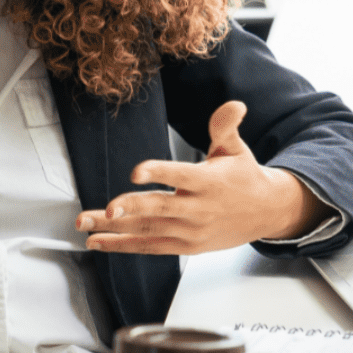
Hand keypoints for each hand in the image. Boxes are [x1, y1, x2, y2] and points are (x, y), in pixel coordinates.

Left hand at [76, 100, 321, 254]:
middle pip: (159, 209)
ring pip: (148, 231)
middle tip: (106, 210)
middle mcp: (198, 209)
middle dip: (130, 209)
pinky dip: (123, 245)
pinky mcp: (186, 246)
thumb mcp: (236, 149)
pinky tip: (98, 242)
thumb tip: (234, 105)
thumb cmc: (244, 177)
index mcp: (208, 182)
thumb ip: (226, 127)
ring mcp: (191, 231)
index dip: (159, 172)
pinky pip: (150, 247)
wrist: (266, 213)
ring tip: (85, 225)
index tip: (136, 172)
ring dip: (114, 230)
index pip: (180, 176)